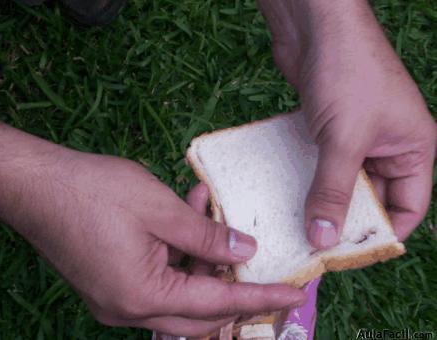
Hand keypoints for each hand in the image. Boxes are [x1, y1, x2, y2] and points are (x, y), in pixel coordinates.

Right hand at [0, 108, 305, 336]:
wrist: (34, 184)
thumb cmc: (94, 192)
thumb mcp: (160, 209)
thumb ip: (207, 236)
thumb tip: (244, 252)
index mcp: (142, 296)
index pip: (219, 304)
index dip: (260, 298)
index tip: (295, 295)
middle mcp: (129, 309)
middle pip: (200, 310)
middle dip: (234, 285)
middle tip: (261, 261)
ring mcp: (116, 298)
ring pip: (179, 291)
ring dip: (202, 256)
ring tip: (210, 210)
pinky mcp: (110, 282)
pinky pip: (157, 277)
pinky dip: (177, 252)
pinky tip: (186, 214)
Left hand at [259, 0, 435, 247]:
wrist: (316, 27)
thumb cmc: (347, 74)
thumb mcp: (345, 140)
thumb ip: (334, 190)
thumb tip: (323, 238)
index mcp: (412, 150)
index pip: (408, 208)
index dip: (384, 233)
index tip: (351, 254)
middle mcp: (387, 147)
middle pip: (372, 200)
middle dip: (347, 223)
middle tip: (316, 247)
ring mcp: (355, 138)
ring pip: (342, 184)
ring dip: (322, 203)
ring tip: (297, 230)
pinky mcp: (327, 129)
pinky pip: (320, 166)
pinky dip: (306, 181)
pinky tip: (286, 199)